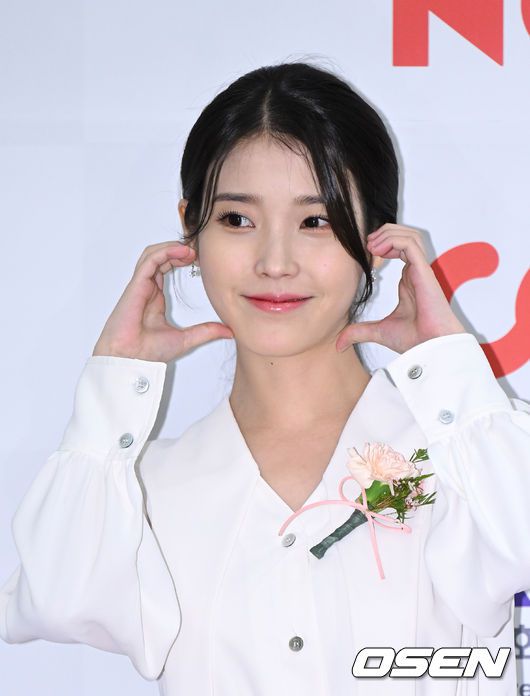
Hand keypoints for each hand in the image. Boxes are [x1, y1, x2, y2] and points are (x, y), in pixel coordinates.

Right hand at [92, 242, 233, 361]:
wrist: (131, 360)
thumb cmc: (148, 352)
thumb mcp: (187, 339)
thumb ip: (206, 332)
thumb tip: (228, 331)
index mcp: (155, 298)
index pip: (166, 268)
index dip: (182, 259)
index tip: (200, 260)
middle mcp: (147, 289)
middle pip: (160, 257)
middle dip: (178, 249)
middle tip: (198, 249)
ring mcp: (140, 286)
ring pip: (153, 254)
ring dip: (171, 248)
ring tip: (190, 249)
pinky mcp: (136, 286)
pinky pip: (149, 261)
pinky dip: (164, 252)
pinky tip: (180, 253)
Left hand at [335, 224, 466, 354]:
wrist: (431, 347)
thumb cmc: (414, 339)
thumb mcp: (378, 332)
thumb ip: (358, 332)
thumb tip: (339, 344)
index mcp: (408, 281)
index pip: (398, 249)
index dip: (381, 245)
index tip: (364, 252)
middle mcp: (415, 272)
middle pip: (405, 237)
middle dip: (384, 233)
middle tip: (365, 243)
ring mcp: (421, 270)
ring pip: (409, 236)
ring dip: (388, 233)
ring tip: (370, 244)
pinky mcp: (424, 270)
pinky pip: (410, 243)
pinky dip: (393, 240)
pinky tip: (377, 249)